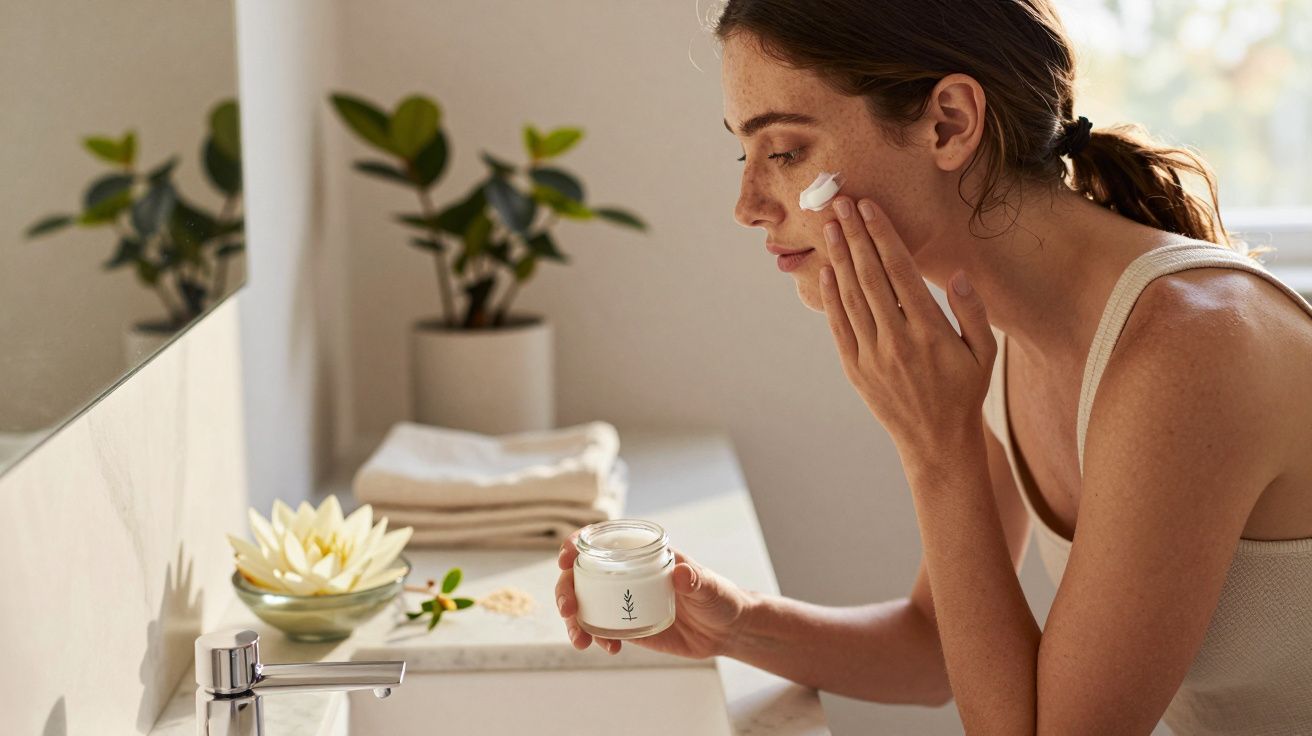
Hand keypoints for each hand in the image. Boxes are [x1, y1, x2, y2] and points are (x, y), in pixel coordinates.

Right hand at [554, 530, 752, 657]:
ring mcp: (623, 600)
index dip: (576, 543)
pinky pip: (600, 628)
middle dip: (566, 589)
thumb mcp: (709, 586)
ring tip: (581, 640)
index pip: (602, 540)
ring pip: (584, 603)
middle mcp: (626, 573)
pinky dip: (596, 638)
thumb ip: (696, 580)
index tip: (567, 556)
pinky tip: (610, 648)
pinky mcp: (627, 624)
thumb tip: (682, 574)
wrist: (725, 630)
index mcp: (642, 552)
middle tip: (568, 610)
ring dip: (574, 620)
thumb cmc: (720, 597)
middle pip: (581, 574)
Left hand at [819, 196, 995, 452]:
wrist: (936, 441)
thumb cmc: (965, 392)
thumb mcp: (984, 353)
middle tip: (839, 203)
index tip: (868, 207)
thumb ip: (972, 312)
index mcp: (930, 331)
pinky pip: (840, 326)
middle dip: (854, 235)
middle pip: (870, 276)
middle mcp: (897, 340)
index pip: (900, 271)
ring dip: (839, 258)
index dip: (882, 235)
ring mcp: (872, 355)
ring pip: (851, 297)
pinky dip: (832, 297)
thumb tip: (957, 275)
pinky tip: (828, 271)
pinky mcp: (856, 368)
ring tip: (830, 227)